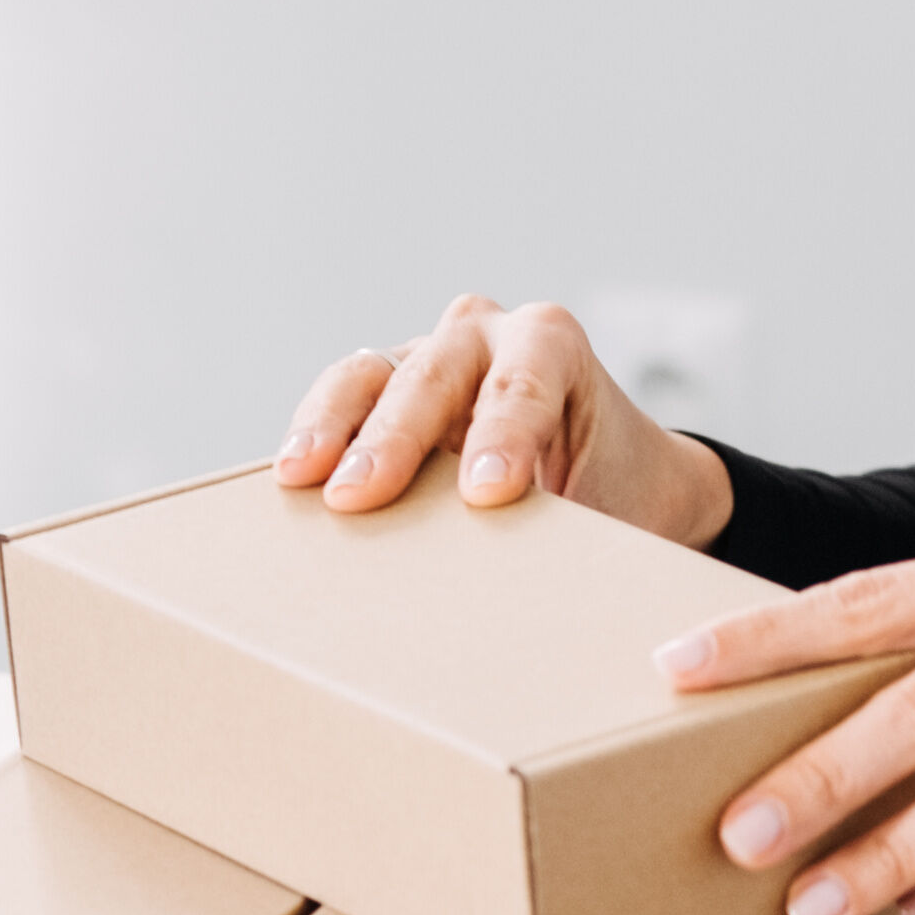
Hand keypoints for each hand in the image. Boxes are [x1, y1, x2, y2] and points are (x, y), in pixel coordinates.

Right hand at [276, 295, 735, 545]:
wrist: (623, 476)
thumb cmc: (617, 489)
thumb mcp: (611, 506)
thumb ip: (569, 525)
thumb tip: (527, 580)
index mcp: (551, 342)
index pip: (522, 384)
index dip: (503, 437)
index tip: (487, 495)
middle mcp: (484, 334)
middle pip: (431, 375)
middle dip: (394, 437)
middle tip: (361, 495)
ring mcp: (426, 356)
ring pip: (368, 374)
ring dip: (332, 426)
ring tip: (299, 477)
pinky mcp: (384, 390)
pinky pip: (340, 403)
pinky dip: (316, 438)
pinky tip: (290, 479)